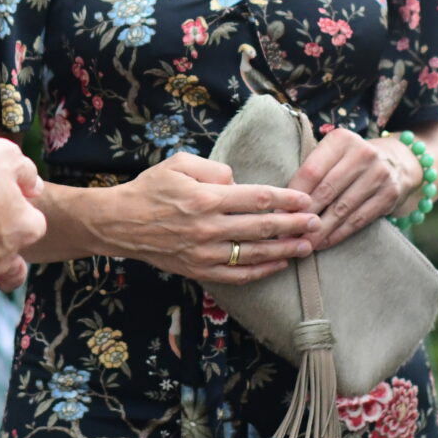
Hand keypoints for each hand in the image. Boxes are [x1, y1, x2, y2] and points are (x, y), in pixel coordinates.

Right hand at [96, 155, 319, 284]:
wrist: (119, 223)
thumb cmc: (150, 189)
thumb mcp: (178, 163)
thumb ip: (213, 169)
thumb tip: (238, 182)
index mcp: (206, 198)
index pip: (258, 198)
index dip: (286, 199)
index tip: (306, 199)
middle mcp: (208, 227)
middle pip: (262, 227)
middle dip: (294, 225)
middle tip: (317, 223)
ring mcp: (204, 253)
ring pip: (254, 254)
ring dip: (285, 250)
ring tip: (308, 246)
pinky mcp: (199, 270)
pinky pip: (237, 274)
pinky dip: (261, 270)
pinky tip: (279, 264)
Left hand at [287, 128, 414, 248]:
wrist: (396, 163)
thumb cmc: (350, 162)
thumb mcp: (333, 155)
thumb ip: (311, 172)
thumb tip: (281, 206)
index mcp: (341, 139)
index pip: (311, 171)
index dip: (293, 195)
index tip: (279, 214)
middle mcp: (363, 153)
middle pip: (326, 190)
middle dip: (304, 215)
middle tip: (288, 233)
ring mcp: (379, 174)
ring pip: (342, 208)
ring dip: (320, 230)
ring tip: (303, 243)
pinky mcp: (389, 194)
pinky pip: (358, 219)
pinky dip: (338, 234)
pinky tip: (324, 242)